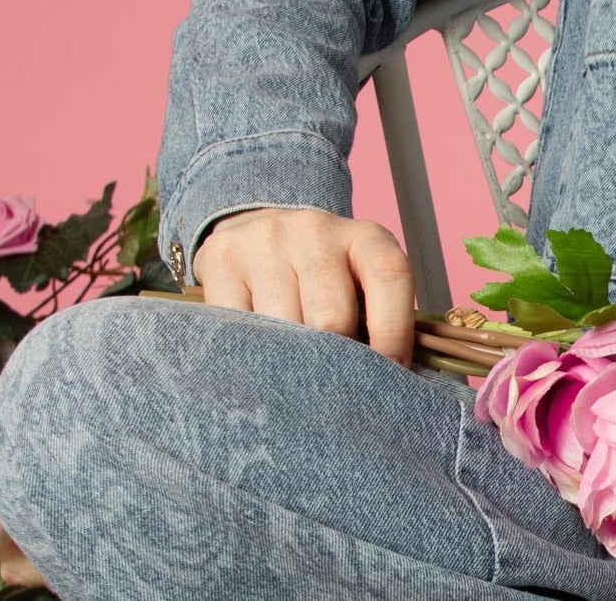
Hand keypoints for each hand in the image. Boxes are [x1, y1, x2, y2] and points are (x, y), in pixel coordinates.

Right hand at [194, 207, 414, 364]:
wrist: (258, 228)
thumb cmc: (321, 271)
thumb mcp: (359, 277)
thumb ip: (375, 315)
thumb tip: (390, 375)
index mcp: (363, 236)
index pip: (390, 276)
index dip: (394, 330)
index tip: (390, 371)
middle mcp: (316, 231)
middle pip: (331, 316)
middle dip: (335, 360)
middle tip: (333, 386)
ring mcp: (265, 243)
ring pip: (281, 327)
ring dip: (289, 362)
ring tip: (293, 379)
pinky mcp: (221, 260)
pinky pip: (236, 326)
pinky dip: (249, 353)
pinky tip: (257, 361)